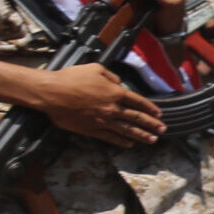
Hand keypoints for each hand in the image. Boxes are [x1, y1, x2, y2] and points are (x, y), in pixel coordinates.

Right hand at [29, 62, 162, 146]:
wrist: (51, 92)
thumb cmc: (71, 78)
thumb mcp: (95, 68)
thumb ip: (111, 76)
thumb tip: (119, 83)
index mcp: (115, 92)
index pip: (138, 101)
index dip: (150, 108)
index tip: (159, 114)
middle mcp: (112, 108)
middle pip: (137, 118)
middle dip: (151, 124)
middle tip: (162, 130)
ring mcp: (102, 120)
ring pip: (127, 130)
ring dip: (141, 135)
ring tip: (153, 140)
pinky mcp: (91, 129)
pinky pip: (110, 137)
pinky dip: (121, 142)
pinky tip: (130, 144)